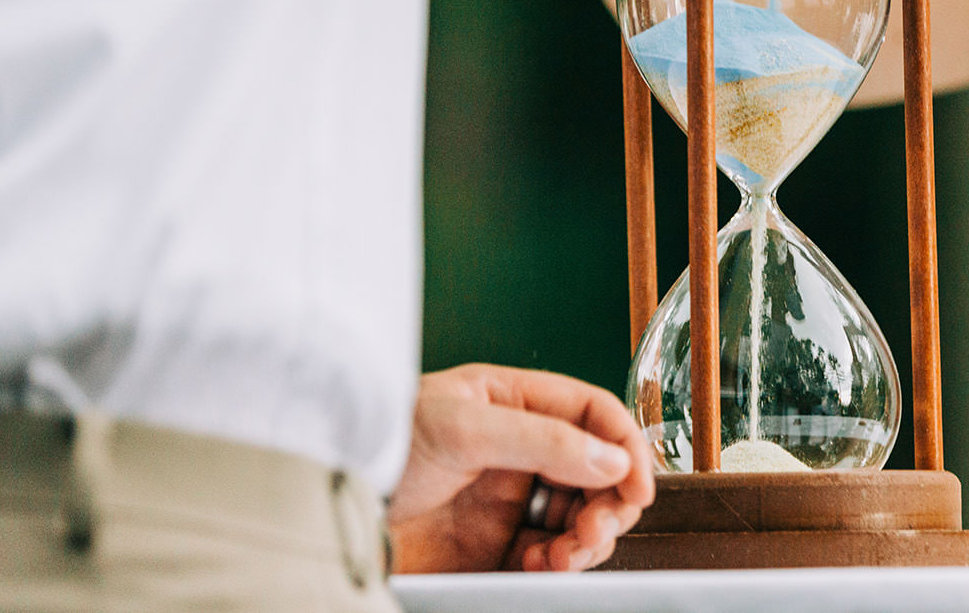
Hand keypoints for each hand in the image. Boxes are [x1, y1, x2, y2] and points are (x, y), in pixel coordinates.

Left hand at [387, 363, 654, 573]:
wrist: (330, 500)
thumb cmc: (380, 441)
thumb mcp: (463, 428)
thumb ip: (541, 440)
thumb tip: (609, 459)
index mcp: (515, 402)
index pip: (593, 414)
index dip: (625, 445)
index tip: (638, 485)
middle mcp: (519, 448)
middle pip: (597, 471)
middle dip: (611, 500)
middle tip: (598, 528)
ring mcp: (508, 497)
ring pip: (579, 517)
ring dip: (588, 538)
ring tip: (566, 553)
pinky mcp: (493, 545)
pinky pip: (547, 557)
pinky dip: (556, 565)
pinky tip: (539, 566)